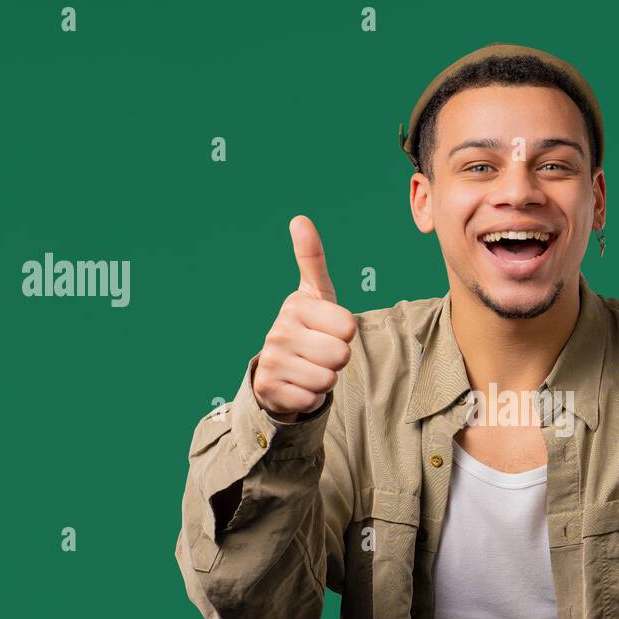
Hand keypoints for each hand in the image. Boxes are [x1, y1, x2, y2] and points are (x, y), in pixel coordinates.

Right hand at [252, 215, 357, 419]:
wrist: (280, 371)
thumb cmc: (309, 329)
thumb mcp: (315, 294)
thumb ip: (312, 258)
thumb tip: (300, 219)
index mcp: (295, 305)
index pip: (349, 327)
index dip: (346, 334)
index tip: (328, 331)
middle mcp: (279, 330)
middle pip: (341, 355)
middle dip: (338, 360)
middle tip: (320, 354)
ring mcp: (271, 360)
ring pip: (327, 380)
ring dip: (326, 380)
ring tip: (310, 369)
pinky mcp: (270, 389)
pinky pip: (312, 400)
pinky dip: (312, 399)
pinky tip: (300, 387)